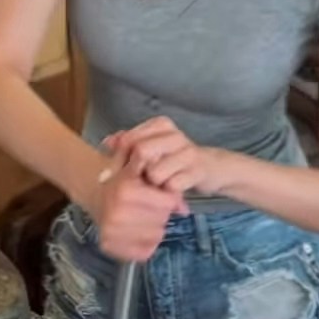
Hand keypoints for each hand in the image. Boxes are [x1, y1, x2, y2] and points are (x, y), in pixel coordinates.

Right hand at [88, 154, 186, 262]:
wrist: (96, 194)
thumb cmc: (123, 181)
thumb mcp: (142, 171)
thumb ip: (165, 182)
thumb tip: (184, 210)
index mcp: (125, 190)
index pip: (168, 203)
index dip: (168, 198)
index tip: (160, 196)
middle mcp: (117, 213)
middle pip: (163, 219)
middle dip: (161, 213)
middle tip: (150, 207)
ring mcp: (112, 232)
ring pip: (156, 236)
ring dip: (155, 228)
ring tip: (144, 219)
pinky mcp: (110, 247)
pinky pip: (144, 252)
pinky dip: (146, 244)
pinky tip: (138, 232)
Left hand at [103, 118, 226, 198]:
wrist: (211, 169)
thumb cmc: (174, 160)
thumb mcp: (151, 148)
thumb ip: (128, 143)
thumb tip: (106, 142)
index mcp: (161, 125)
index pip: (128, 139)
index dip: (117, 159)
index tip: (112, 174)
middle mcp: (174, 135)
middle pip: (141, 153)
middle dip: (135, 173)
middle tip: (137, 182)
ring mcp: (188, 153)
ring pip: (155, 173)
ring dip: (153, 185)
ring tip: (159, 185)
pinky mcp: (198, 171)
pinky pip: (171, 186)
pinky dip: (168, 193)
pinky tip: (171, 191)